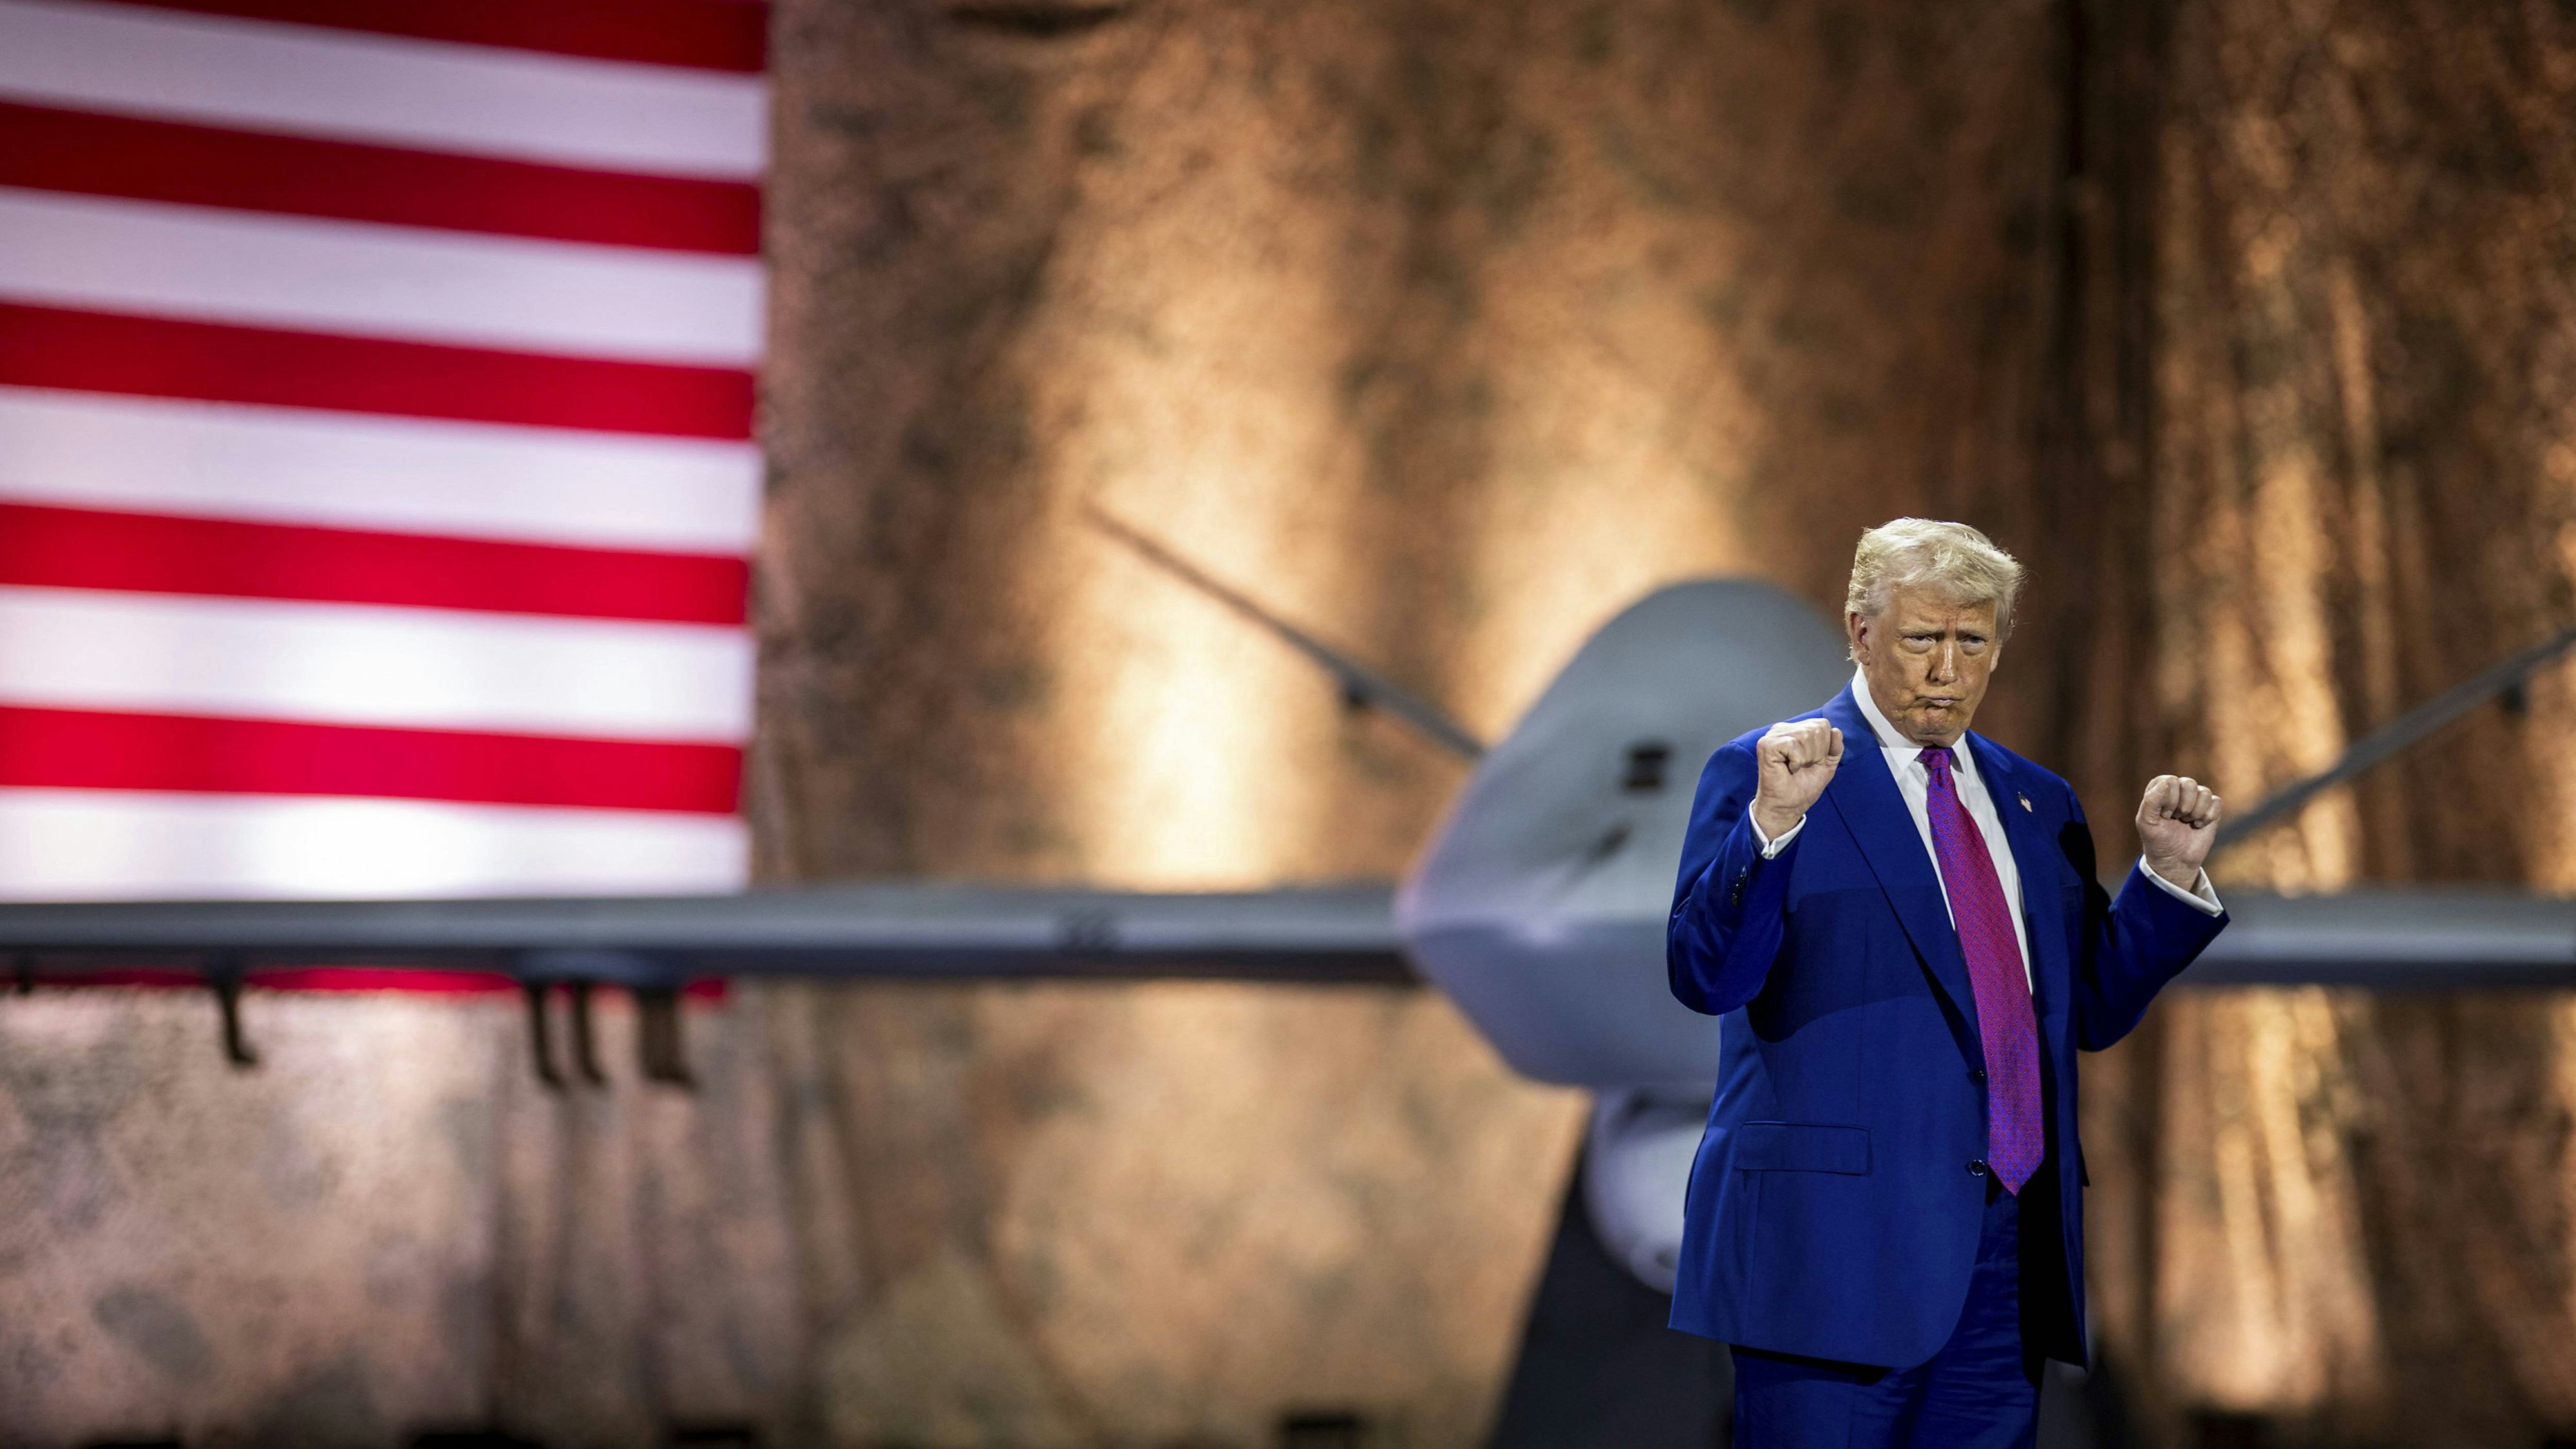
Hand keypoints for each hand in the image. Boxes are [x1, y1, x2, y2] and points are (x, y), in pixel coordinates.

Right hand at [1752, 720, 1843, 840]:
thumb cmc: (1803, 787)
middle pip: (1816, 729)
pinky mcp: (1766, 745)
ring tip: (1795, 768)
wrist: (1788, 806)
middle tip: (1803, 766)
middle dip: (1816, 753)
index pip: (1822, 725)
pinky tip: (1788, 768)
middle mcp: (1782, 729)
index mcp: (1795, 729)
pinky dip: (1796, 761)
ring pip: (1806, 736)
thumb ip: (1835, 747)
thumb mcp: (1827, 764)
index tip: (1812, 762)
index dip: (1824, 747)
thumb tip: (1836, 731)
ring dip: (1806, 758)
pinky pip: (1794, 745)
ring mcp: (1773, 735)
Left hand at [2136, 775, 2220, 889]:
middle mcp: (2179, 788)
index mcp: (2160, 787)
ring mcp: (2196, 798)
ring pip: (2204, 792)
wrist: (2175, 860)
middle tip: (2176, 819)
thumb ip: (2151, 801)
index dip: (2169, 800)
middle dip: (2183, 806)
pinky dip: (2208, 817)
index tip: (2164, 815)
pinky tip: (2198, 825)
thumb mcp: (2146, 822)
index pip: (2170, 781)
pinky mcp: (2211, 808)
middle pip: (2189, 784)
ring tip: (2186, 822)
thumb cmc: (2157, 839)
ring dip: (2195, 813)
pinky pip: (2216, 802)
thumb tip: (2167, 783)